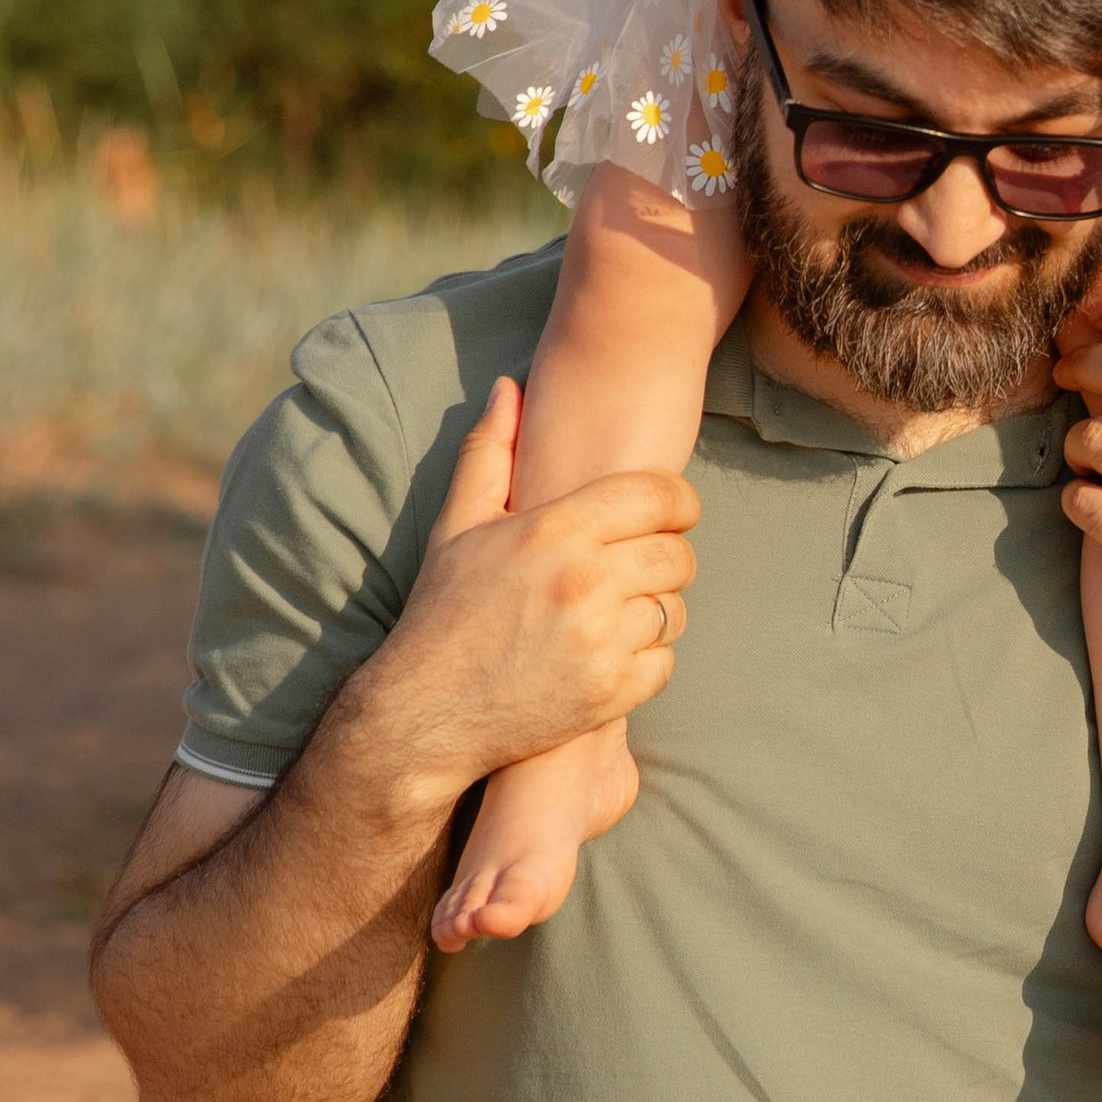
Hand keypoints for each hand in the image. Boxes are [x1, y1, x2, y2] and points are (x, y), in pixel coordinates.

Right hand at [365, 381, 701, 810]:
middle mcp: (584, 581)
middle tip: (640, 567)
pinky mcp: (610, 694)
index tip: (671, 513)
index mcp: (554, 531)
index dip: (677, 503)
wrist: (423, 714)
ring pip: (675, 609)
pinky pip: (665, 662)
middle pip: (678, 555)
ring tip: (622, 611)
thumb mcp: (456, 525)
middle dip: (667, 557)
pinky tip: (611, 653)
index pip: (660, 497)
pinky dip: (648, 659)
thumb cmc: (442, 613)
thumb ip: (490, 451)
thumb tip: (511, 387)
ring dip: (658, 609)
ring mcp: (601, 640)